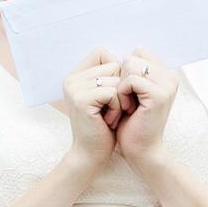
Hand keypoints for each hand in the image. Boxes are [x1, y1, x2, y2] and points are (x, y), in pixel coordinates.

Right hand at [58, 48, 121, 171]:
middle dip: (121, 88)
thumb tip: (136, 51)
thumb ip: (112, 74)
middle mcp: (72, 78)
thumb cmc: (105, 126)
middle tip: (111, 109)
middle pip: (113, 65)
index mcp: (76, 75)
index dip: (117, 72)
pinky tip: (108, 121)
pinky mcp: (81, 99)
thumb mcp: (108, 96)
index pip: (103, 52)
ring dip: (120, 100)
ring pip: (115, 79)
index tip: (113, 95)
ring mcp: (74, 88)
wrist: (92, 155)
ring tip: (109, 116)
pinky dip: (117, 107)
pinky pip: (112, 92)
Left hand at [112, 47, 178, 172]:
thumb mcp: (132, 92)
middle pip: (132, 57)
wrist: (141, 151)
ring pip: (130, 65)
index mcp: (166, 74)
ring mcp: (167, 84)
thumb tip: (120, 51)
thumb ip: (132, 71)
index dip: (125, 73)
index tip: (129, 95)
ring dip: (121, 86)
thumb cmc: (132, 123)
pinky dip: (122, 94)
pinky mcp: (159, 94)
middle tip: (128, 102)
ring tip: (128, 105)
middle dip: (122, 79)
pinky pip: (130, 79)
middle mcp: (170, 76)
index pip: (137, 53)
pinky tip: (128, 109)